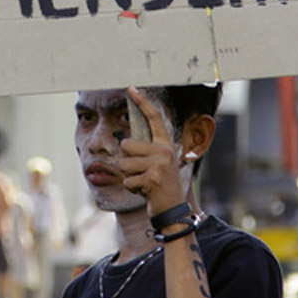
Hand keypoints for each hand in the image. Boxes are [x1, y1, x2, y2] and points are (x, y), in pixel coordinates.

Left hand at [117, 86, 187, 216]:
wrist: (173, 210)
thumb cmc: (160, 185)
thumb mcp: (158, 164)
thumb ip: (145, 152)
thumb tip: (124, 142)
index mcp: (165, 145)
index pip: (153, 119)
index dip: (142, 103)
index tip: (131, 88)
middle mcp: (164, 151)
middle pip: (126, 145)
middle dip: (127, 161)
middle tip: (141, 173)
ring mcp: (160, 164)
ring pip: (123, 164)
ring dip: (129, 177)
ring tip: (144, 182)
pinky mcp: (153, 178)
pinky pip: (127, 180)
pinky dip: (131, 189)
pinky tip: (145, 191)